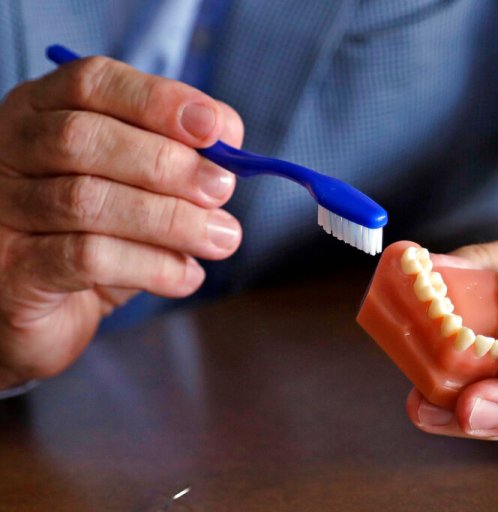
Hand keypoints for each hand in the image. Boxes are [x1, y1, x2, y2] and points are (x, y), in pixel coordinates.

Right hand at [0, 56, 243, 387]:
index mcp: (43, 111)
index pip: (92, 82)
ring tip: (222, 239)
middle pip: (83, 138)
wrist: (46, 312)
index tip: (214, 128)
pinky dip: (152, 265)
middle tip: (221, 189)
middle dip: (166, 163)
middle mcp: (10, 151)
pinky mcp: (13, 271)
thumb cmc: (101, 235)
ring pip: (87, 200)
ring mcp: (3, 210)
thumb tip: (227, 140)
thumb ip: (177, 156)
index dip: (158, 100)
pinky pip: (85, 258)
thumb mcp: (140, 186)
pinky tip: (187, 276)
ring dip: (171, 219)